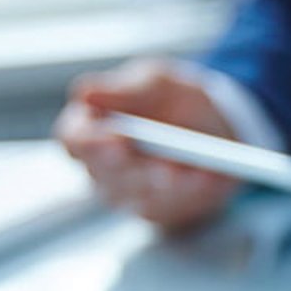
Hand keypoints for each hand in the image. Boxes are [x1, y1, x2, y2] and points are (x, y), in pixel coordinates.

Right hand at [53, 59, 240, 232]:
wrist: (217, 128)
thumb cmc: (175, 100)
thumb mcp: (156, 81)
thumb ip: (123, 88)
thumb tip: (86, 93)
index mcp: (91, 126)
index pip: (73, 138)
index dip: (89, 140)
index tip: (115, 137)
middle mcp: (101, 164)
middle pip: (103, 173)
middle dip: (131, 169)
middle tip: (156, 165)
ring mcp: (126, 191)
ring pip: (136, 194)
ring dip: (164, 183)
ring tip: (184, 171)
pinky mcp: (155, 209)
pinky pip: (168, 207)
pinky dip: (190, 192)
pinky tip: (206, 178)